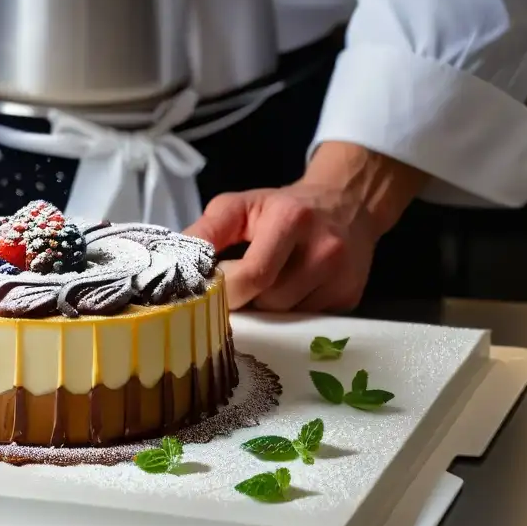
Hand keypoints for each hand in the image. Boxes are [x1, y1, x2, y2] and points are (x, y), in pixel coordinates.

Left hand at [185, 142, 426, 311]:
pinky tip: (292, 290)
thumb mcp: (240, 205)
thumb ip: (207, 231)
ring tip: (268, 284)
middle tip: (238, 286)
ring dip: (267, 308)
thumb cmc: (282, 207)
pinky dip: (291, 314)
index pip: (252, 275)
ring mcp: (341, 277)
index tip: (211, 288)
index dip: (225, 289)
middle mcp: (324, 249)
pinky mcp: (350, 299)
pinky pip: (307, 322)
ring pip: (286, 317)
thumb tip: (175, 263)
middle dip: (246, 299)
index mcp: (291, 219)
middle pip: (268, 301)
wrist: (348, 203)